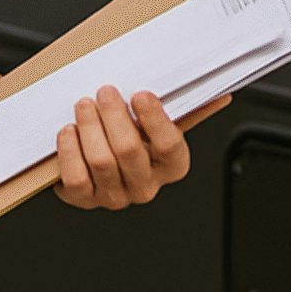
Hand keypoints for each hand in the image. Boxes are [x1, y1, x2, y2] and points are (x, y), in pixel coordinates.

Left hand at [53, 86, 227, 209]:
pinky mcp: (85, 199)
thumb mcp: (162, 121)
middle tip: (105, 92)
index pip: (169, 144)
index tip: (140, 94)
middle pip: (129, 151)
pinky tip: (70, 130)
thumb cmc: (138, 134)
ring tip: (85, 105)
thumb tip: (220, 95)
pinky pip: (76, 177)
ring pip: (101, 161)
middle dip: (114, 116)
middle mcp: (146, 186)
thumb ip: (186, 108)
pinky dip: (70, 150)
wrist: (104, 159)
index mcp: (172, 165)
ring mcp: (115, 195)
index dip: (154, 118)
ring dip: (90, 127)